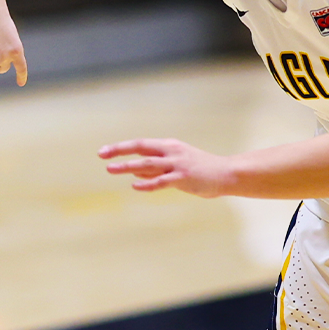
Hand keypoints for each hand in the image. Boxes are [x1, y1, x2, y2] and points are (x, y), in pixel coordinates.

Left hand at [99, 137, 234, 196]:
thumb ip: (154, 168)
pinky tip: (135, 185)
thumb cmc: (200, 171)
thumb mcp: (175, 166)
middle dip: (120, 151)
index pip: (140, 144)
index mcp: (168, 146)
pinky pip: (162, 181)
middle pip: (141, 148)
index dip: (121, 147)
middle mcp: (171, 151)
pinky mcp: (184, 177)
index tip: (103, 152)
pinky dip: (148, 183)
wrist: (227, 174)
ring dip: (128, 166)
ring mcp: (178, 164)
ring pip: (148, 163)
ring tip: (111, 169)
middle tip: (102, 155)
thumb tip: (133, 170)